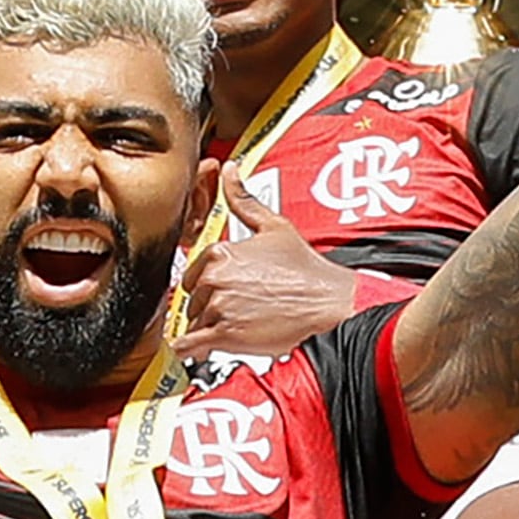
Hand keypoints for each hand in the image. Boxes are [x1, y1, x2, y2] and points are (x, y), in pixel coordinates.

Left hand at [173, 186, 359, 359]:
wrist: (329, 304)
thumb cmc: (306, 270)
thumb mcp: (274, 226)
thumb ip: (243, 199)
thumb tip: (229, 170)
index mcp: (221, 252)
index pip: (193, 272)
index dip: (207, 283)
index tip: (223, 290)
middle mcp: (215, 277)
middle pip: (192, 298)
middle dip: (207, 306)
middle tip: (234, 309)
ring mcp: (219, 306)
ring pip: (194, 321)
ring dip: (208, 327)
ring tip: (237, 325)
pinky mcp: (225, 334)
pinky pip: (190, 344)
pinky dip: (190, 348)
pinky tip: (198, 348)